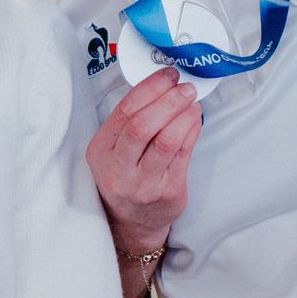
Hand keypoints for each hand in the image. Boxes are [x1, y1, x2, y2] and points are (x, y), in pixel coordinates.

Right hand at [85, 70, 200, 257]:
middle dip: (168, 100)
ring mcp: (143, 184)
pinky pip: (183, 155)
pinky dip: (192, 131)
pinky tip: (195, 119)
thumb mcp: (114, 150)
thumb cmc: (125, 177)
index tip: (167, 75)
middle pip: (143, 126)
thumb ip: (130, 122)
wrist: (132, 222)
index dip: (149, 89)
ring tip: (192, 102)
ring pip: (166, 141)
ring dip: (184, 115)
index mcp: (101, 151)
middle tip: (185, 87)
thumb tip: (162, 87)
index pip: (124, 112)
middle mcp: (118, 169)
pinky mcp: (167, 192)